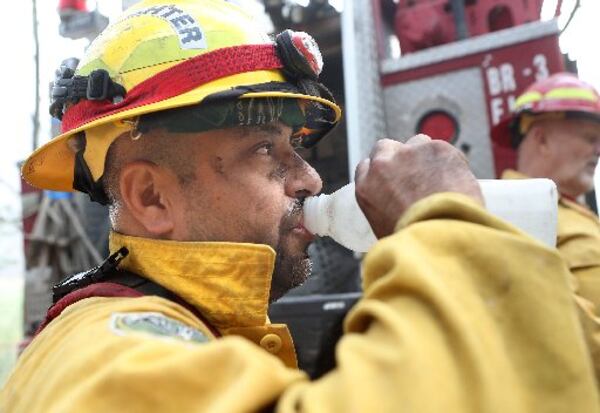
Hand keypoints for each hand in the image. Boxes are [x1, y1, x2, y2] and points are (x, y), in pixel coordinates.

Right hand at [354, 135, 482, 237]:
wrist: (441, 237)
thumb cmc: (415, 244)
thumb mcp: (384, 231)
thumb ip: (385, 213)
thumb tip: (399, 217)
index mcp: (366, 187)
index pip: (366, 166)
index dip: (381, 171)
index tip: (393, 179)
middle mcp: (383, 165)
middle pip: (386, 147)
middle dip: (399, 157)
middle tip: (416, 175)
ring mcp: (410, 153)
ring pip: (417, 143)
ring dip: (425, 156)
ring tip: (440, 178)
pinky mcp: (437, 148)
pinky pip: (444, 149)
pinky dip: (451, 161)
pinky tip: (457, 180)